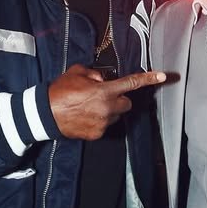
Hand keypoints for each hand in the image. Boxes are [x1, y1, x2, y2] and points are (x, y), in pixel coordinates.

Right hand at [49, 64, 166, 138]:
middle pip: (126, 104)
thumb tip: (103, 79)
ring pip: (116, 116)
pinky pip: (105, 125)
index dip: (148, 78)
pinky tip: (85, 117)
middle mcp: (107, 108)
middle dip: (119, 99)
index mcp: (104, 91)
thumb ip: (94, 73)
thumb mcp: (76, 73)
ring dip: (108, 111)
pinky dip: (99, 121)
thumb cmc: (59, 91)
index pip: (131, 83)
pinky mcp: (97, 134)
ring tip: (89, 107)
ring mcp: (103, 123)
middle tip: (103, 97)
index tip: (162, 76)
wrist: (44, 114)